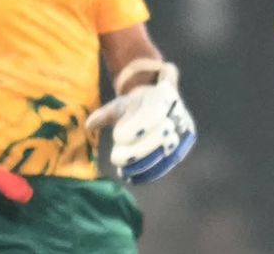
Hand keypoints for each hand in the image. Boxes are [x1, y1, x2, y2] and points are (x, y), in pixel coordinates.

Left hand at [86, 60, 195, 183]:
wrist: (163, 103)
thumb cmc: (138, 104)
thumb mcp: (122, 104)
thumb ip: (106, 114)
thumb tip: (88, 125)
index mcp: (164, 95)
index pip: (155, 111)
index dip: (138, 125)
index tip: (117, 136)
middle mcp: (178, 113)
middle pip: (162, 134)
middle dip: (138, 149)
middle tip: (116, 158)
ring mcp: (184, 132)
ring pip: (167, 151)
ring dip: (144, 163)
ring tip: (123, 171)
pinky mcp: (183, 148)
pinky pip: (169, 164)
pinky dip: (150, 172)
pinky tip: (133, 177)